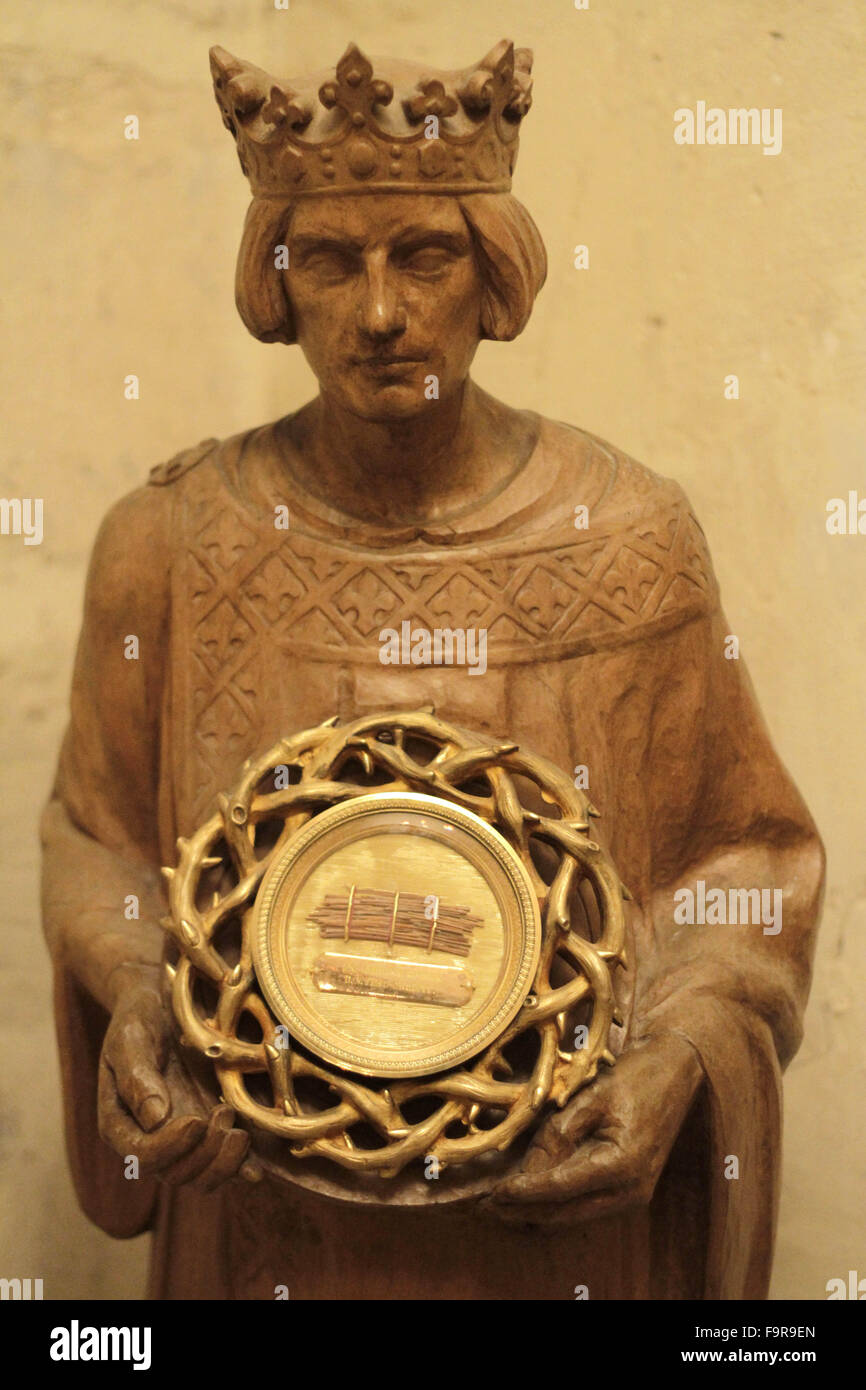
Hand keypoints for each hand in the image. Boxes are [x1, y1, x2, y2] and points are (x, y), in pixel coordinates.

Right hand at [97, 977, 260, 1191]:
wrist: (164, 1003)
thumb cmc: (140, 1018)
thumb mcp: (130, 1039)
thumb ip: (137, 1078)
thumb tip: (155, 1119)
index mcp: (121, 1123)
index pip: (141, 1157)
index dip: (169, 1148)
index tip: (195, 1121)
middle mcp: (150, 1139)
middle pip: (175, 1174)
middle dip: (203, 1155)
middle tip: (223, 1114)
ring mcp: (183, 1138)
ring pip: (201, 1177)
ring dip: (224, 1165)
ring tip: (240, 1132)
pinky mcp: (211, 1129)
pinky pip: (226, 1163)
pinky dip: (243, 1168)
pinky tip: (258, 1165)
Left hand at [484, 1031, 702, 1225]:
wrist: (678, 1073)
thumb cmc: (636, 1077)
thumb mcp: (592, 1097)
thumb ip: (558, 1133)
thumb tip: (527, 1169)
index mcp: (622, 1164)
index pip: (560, 1188)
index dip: (523, 1193)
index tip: (492, 1194)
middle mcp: (629, 1190)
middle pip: (564, 1213)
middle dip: (523, 1212)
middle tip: (486, 1208)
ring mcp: (632, 1196)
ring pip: (573, 1216)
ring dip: (537, 1212)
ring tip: (501, 1205)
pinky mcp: (629, 1191)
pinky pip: (584, 1205)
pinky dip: (556, 1205)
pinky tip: (530, 1197)